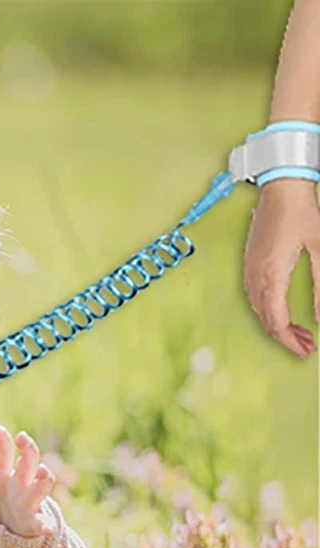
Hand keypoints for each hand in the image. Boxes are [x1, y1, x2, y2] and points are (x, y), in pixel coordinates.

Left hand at [0, 423, 56, 537]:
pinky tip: (47, 529)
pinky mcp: (33, 522)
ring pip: (42, 485)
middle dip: (28, 447)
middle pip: (29, 460)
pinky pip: (42, 523)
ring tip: (42, 472)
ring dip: (44, 478)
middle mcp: (18, 483)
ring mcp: (28, 501)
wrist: (0, 532)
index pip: (3, 450)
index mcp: (0, 474)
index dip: (1, 437)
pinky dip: (46, 526)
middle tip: (22, 437)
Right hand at [242, 178, 319, 358]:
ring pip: (259, 312)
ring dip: (278, 326)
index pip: (277, 321)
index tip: (306, 352)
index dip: (291, 341)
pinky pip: (255, 299)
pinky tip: (283, 314)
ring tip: (300, 334)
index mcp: (272, 275)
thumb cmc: (302, 212)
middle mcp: (255, 277)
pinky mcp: (249, 265)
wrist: (281, 187)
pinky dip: (269, 312)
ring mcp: (249, 271)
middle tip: (307, 347)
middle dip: (286, 338)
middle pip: (266, 321)